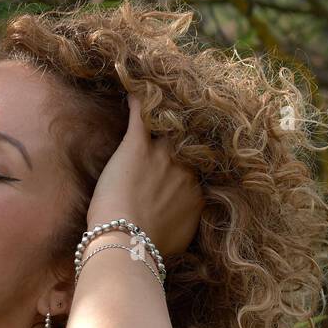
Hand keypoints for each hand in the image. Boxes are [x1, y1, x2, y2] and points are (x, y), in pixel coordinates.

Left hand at [86, 93, 203, 258]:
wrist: (129, 243)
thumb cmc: (150, 248)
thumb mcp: (180, 238)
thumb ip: (185, 222)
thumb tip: (182, 223)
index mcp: (198, 190)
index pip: (197, 164)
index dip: (188, 157)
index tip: (184, 151)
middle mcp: (187, 167)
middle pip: (187, 140)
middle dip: (183, 130)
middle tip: (179, 115)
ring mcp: (163, 154)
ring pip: (168, 123)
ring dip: (163, 110)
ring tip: (159, 94)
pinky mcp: (137, 146)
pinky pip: (140, 113)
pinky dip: (135, 96)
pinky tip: (130, 79)